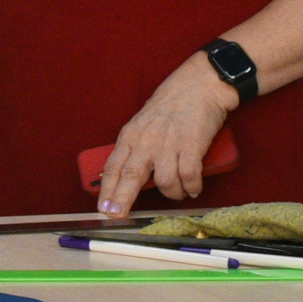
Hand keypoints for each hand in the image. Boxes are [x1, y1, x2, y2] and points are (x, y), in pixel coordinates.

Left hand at [96, 55, 238, 216]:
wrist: (199, 85)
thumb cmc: (171, 104)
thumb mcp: (143, 123)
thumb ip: (136, 147)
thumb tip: (130, 175)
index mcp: (131, 135)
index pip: (113, 166)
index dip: (107, 189)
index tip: (103, 207)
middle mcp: (146, 141)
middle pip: (131, 177)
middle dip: (123, 199)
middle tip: (117, 216)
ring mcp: (169, 145)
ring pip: (164, 183)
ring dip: (173, 194)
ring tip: (180, 192)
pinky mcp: (191, 146)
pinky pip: (189, 177)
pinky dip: (191, 187)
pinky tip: (193, 188)